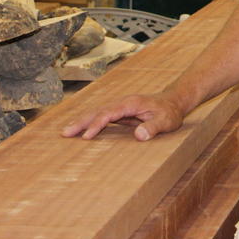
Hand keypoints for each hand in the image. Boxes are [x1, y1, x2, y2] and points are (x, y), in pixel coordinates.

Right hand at [61, 93, 184, 141]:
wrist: (174, 102)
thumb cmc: (169, 112)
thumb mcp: (166, 121)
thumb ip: (153, 127)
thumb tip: (139, 135)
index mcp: (131, 103)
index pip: (109, 114)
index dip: (97, 125)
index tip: (86, 137)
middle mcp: (122, 103)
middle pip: (98, 111)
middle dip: (81, 121)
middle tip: (65, 133)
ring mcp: (120, 107)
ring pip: (97, 112)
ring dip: (82, 121)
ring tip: (66, 132)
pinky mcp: (120, 112)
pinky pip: (102, 117)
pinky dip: (90, 122)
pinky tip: (81, 130)